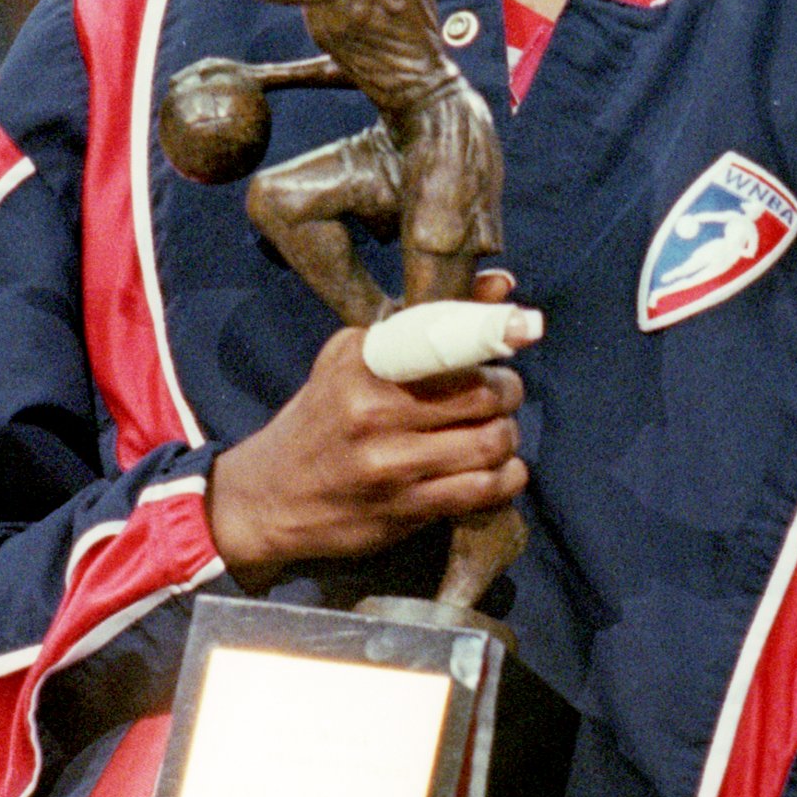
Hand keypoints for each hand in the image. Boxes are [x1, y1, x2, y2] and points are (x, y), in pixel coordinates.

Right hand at [207, 277, 525, 577]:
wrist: (269, 496)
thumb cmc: (321, 418)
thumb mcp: (352, 358)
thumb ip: (422, 321)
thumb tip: (501, 286)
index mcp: (363, 365)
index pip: (445, 341)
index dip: (495, 332)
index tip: (528, 327)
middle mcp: (374, 412)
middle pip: (484, 394)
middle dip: (506, 392)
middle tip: (498, 394)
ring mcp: (391, 465)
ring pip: (490, 443)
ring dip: (506, 436)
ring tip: (493, 431)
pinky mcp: (405, 510)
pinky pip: (484, 489)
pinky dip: (506, 477)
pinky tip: (497, 469)